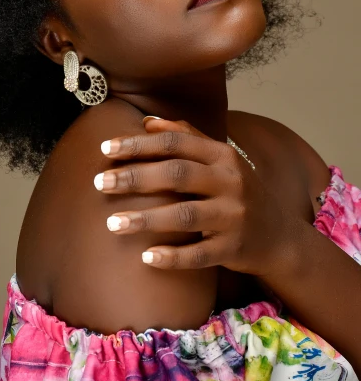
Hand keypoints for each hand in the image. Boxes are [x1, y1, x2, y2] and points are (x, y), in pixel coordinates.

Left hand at [94, 116, 300, 275]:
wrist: (280, 236)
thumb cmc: (238, 191)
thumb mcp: (220, 159)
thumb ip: (186, 137)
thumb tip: (146, 121)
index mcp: (222, 155)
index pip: (174, 143)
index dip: (138, 145)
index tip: (105, 149)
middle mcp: (230, 181)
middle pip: (176, 174)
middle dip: (134, 177)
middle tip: (99, 183)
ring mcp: (233, 216)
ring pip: (184, 215)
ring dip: (145, 219)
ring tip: (111, 223)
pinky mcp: (234, 248)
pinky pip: (199, 254)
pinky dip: (172, 257)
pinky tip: (145, 258)